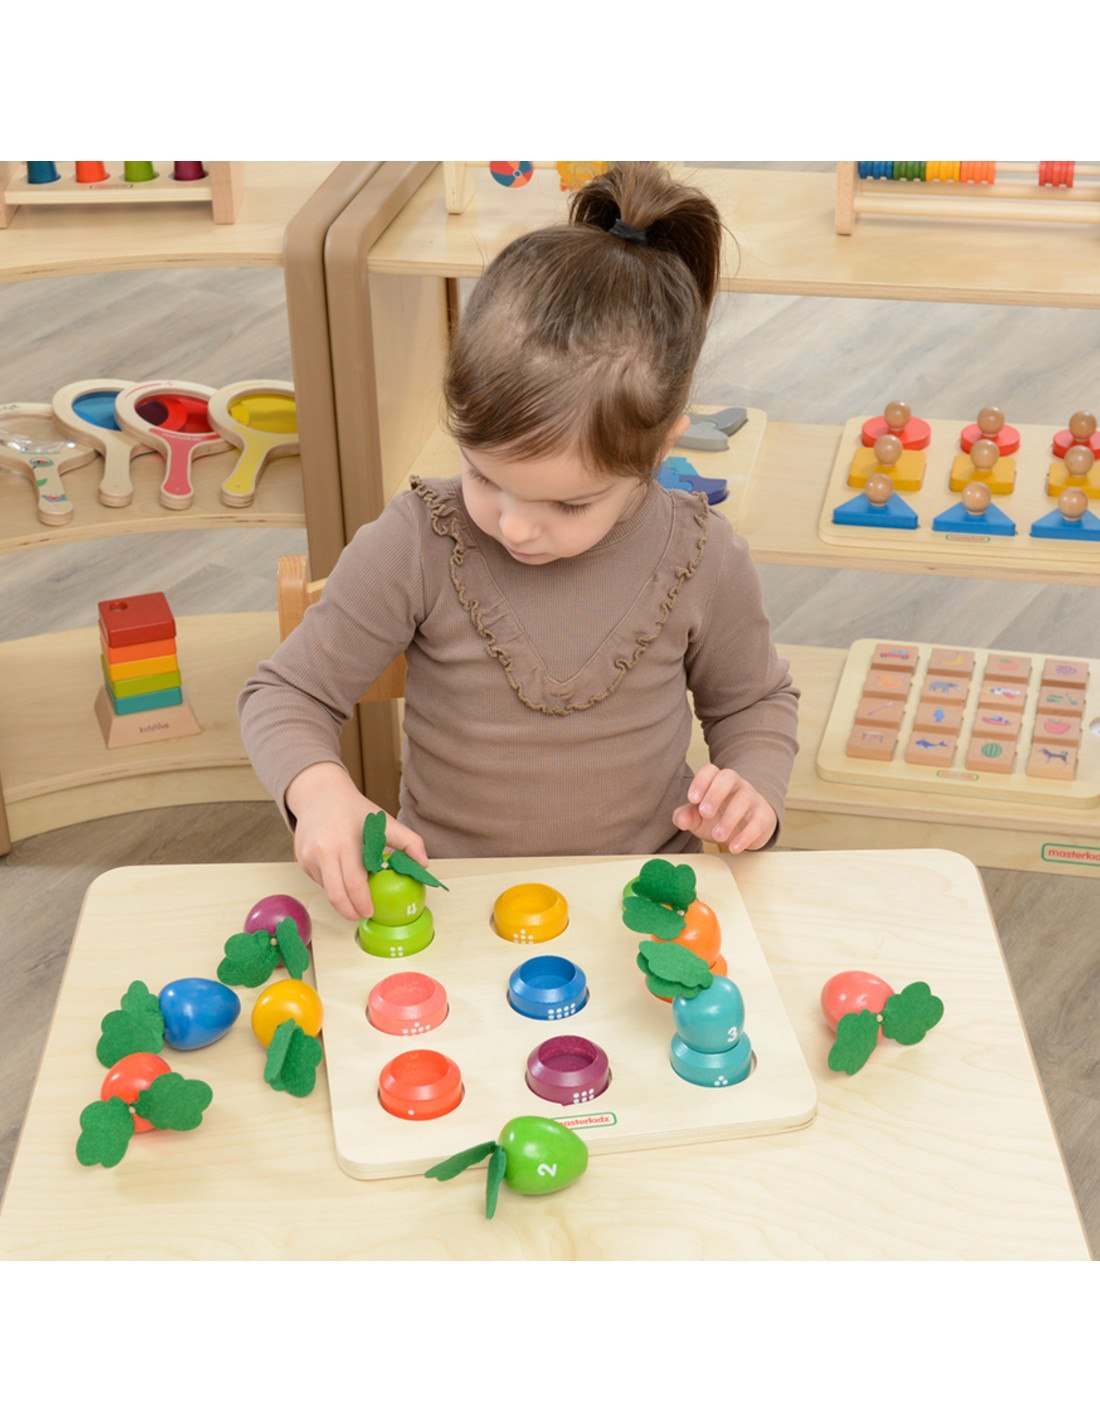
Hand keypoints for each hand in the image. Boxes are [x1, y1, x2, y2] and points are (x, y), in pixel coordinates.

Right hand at [285, 762, 428, 921]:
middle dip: (350, 912)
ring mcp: (309, 857)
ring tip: (355, 894)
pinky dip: (332, 884)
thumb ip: (410, 841)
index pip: (353, 883)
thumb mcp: (385, 821)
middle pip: (336, 896)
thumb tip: (424, 865)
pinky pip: (320, 881)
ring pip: (327, 891)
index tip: (371, 911)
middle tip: (362, 914)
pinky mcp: (302, 861)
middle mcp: (323, 851)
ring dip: (342, 898)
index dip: (362, 903)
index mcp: (346, 843)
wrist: (320, 795)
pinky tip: (341, 873)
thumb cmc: (355, 811)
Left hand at [672, 763, 776, 852]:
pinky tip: (734, 847)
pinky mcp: (764, 816)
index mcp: (717, 781)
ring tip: (718, 836)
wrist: (746, 830)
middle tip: (705, 813)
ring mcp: (752, 798)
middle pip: (728, 776)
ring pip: (744, 798)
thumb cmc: (718, 818)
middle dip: (715, 794)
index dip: (700, 781)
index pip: (710, 770)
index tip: (692, 799)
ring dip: (729, 818)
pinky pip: (759, 821)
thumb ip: (686, 816)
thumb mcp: (698, 818)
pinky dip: (746, 836)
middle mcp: (736, 785)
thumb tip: (681, 820)